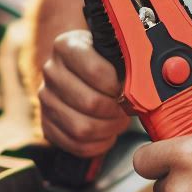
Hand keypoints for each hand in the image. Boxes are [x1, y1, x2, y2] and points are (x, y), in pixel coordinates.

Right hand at [37, 30, 129, 155]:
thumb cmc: (103, 60)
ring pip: (82, 128)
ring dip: (109, 129)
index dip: (118, 86)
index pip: (97, 72)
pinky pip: (75, 145)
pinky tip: (108, 134)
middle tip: (127, 109)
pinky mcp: (46, 124)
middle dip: (116, 111)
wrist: (79, 70)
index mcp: (66, 46)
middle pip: (90, 103)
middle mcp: (51, 71)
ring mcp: (46, 99)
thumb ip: (127, 60)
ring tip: (119, 121)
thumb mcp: (112, 50)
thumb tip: (146, 83)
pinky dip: (98, 144)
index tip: (129, 88)